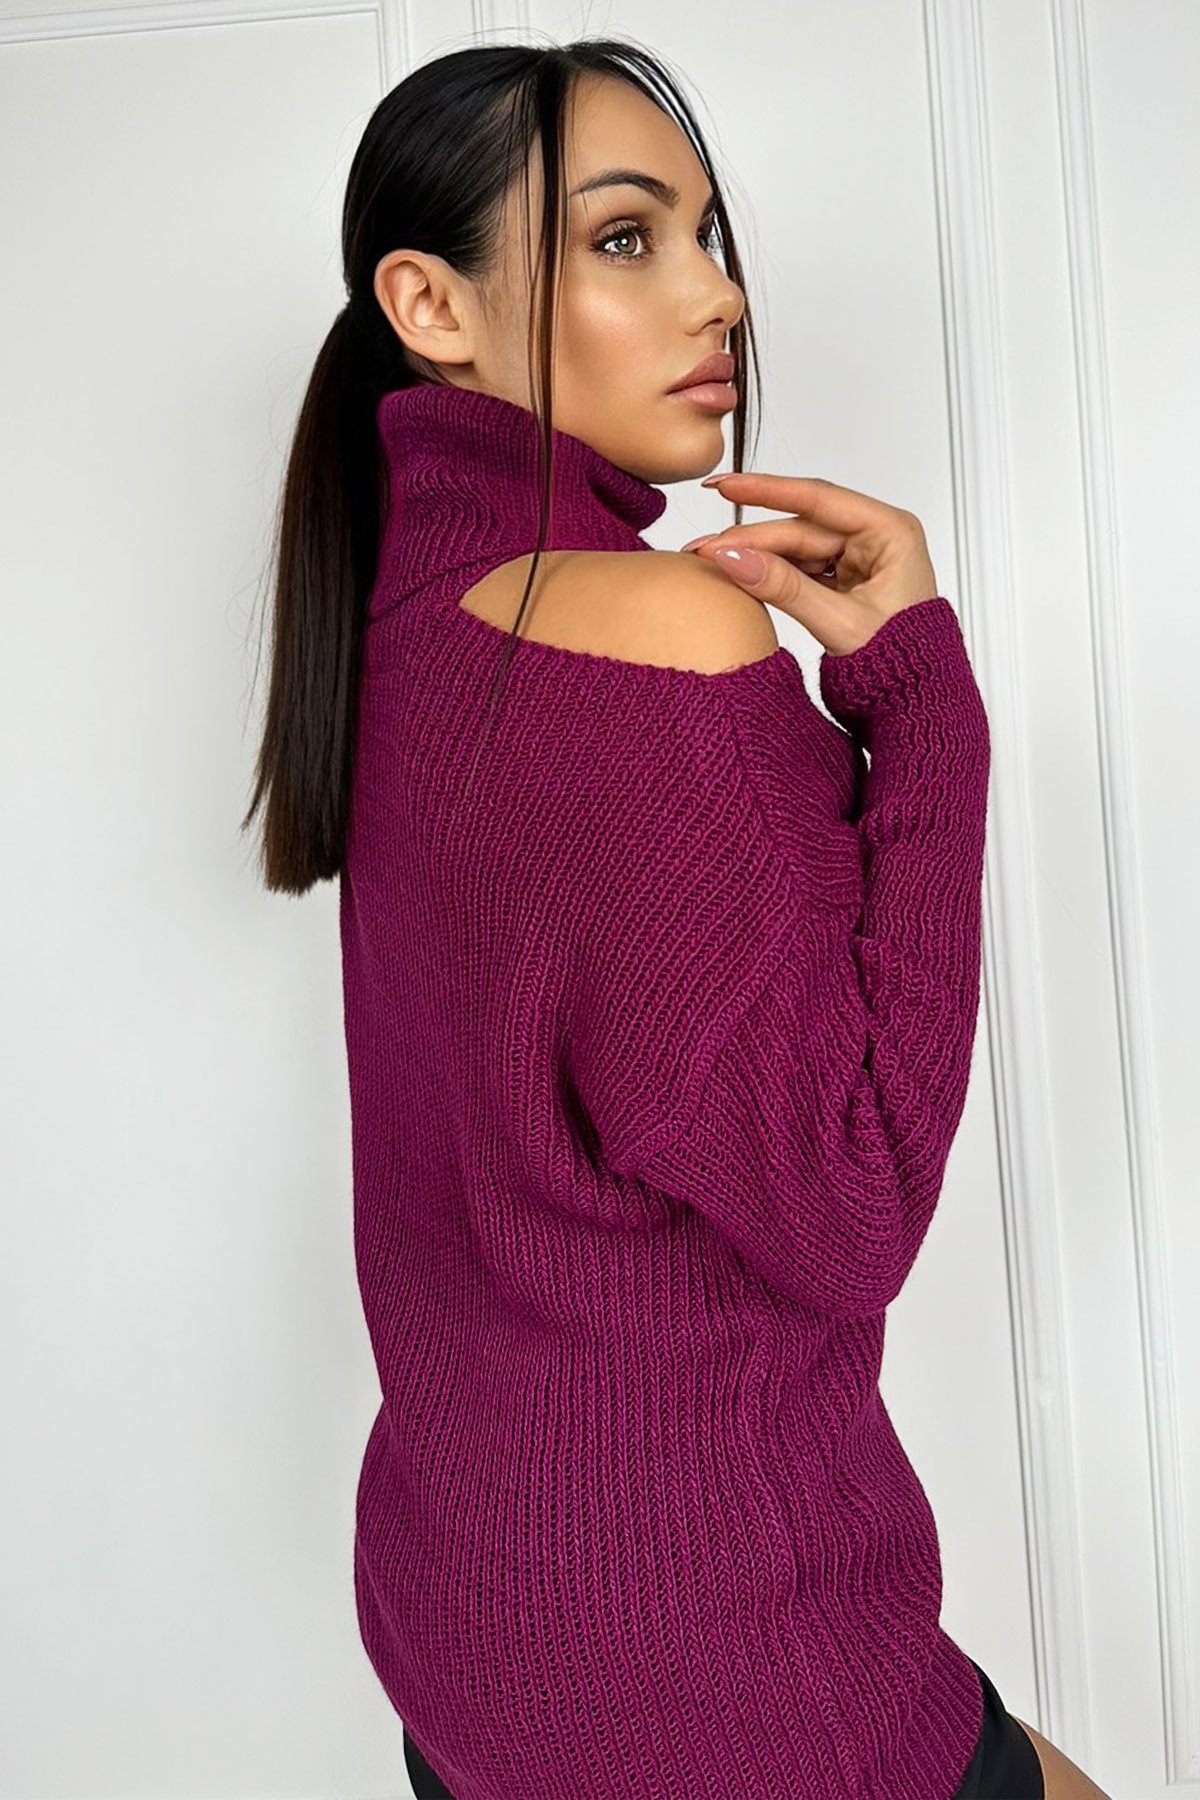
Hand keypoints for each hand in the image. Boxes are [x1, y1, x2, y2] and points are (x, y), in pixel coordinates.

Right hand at [681, 472, 939, 656]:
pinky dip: (772, 573)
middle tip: (703, 547)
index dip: (766, 490)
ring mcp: (861, 557)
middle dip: (751, 538)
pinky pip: (802, 567)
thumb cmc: (903, 663)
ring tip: (712, 560)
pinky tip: (741, 572)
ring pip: (796, 547)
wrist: (915, 699)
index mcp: (891, 533)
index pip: (819, 499)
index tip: (725, 486)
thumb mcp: (839, 623)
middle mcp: (877, 538)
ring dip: (756, 555)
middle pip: (801, 527)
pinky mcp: (847, 578)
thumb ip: (784, 588)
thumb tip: (732, 557)